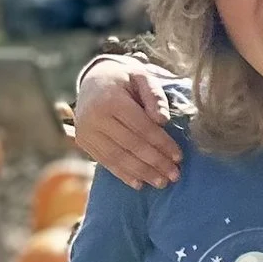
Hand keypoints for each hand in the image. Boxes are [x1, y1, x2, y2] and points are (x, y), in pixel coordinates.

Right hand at [73, 56, 180, 188]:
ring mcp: (85, 131)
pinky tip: (139, 184)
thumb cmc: (124, 79)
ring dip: (142, 173)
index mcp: (110, 100)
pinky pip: (105, 162)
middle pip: (131, 145)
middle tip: (175, 175)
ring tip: (162, 183)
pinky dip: (123, 175)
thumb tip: (163, 120)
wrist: (92, 79)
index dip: (162, 144)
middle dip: (155, 162)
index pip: (142, 127)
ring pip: (117, 157)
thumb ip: (155, 95)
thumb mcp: (142, 76)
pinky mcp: (83, 142)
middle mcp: (94, 117)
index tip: (179, 157)